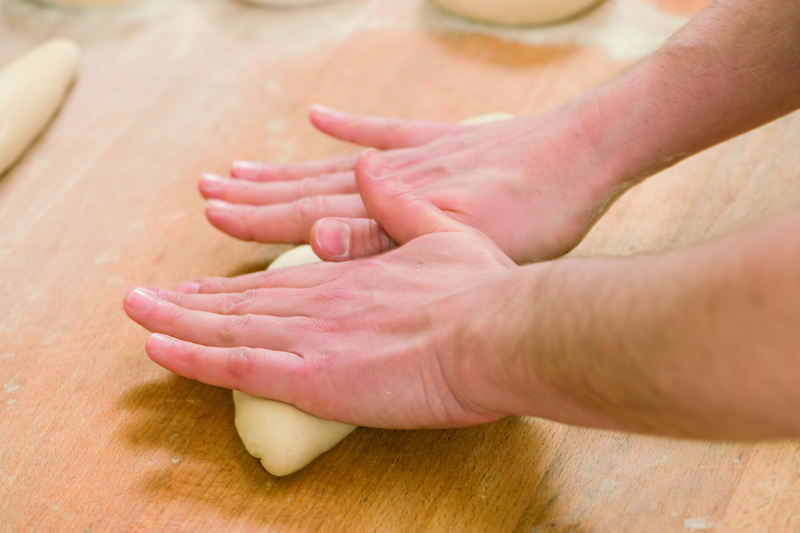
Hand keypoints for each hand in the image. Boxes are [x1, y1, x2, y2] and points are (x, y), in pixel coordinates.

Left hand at [124, 150, 519, 428]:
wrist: (499, 331)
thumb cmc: (480, 291)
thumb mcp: (442, 231)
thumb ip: (396, 204)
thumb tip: (365, 167)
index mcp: (349, 275)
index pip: (275, 279)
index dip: (232, 283)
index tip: (200, 284)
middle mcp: (321, 301)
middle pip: (241, 301)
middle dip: (189, 300)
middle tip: (145, 297)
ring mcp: (313, 337)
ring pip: (227, 328)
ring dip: (177, 321)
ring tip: (137, 312)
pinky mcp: (315, 376)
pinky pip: (238, 367)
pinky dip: (194, 359)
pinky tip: (159, 351)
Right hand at [199, 104, 623, 264]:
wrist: (582, 155)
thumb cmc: (531, 212)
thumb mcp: (459, 238)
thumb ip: (385, 235)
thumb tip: (314, 236)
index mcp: (390, 206)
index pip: (305, 212)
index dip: (257, 216)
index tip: (211, 211)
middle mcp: (390, 178)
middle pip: (308, 185)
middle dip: (255, 193)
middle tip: (207, 189)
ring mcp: (413, 157)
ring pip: (333, 163)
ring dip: (284, 167)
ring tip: (241, 165)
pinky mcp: (439, 143)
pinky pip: (383, 132)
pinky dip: (350, 127)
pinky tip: (320, 116)